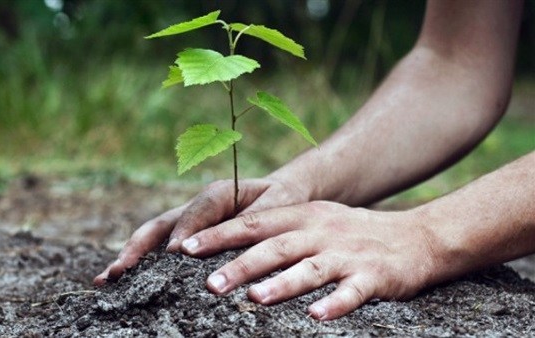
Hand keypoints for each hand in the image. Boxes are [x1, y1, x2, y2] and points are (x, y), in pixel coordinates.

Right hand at [93, 177, 309, 285]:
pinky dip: (141, 262)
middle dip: (139, 247)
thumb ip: (255, 219)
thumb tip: (232, 239)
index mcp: (219, 193)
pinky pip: (161, 247)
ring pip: (154, 236)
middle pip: (161, 224)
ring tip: (106, 279)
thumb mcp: (277, 205)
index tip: (174, 254)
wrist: (281, 194)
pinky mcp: (187, 235)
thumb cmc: (281, 200)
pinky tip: (122, 282)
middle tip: (119, 271)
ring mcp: (188, 221)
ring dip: (131, 256)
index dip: (184, 231)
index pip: (196, 211)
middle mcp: (196, 206)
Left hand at [179, 201, 437, 319]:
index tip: (186, 248)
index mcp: (304, 216)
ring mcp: (348, 253)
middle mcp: (322, 231)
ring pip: (310, 268)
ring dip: (282, 284)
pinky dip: (335, 304)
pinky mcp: (374, 276)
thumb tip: (232, 249)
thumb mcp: (316, 221)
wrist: (418, 236)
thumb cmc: (354, 233)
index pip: (254, 223)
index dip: (220, 234)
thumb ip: (279, 231)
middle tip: (209, 283)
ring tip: (255, 299)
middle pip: (276, 247)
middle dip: (241, 264)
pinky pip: (352, 291)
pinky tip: (316, 317)